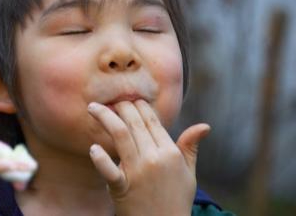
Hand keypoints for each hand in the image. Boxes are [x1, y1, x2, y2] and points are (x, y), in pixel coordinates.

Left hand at [87, 100, 209, 215]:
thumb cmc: (177, 198)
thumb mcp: (189, 172)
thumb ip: (191, 146)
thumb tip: (204, 126)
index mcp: (170, 152)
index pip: (152, 120)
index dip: (139, 106)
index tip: (131, 99)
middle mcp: (154, 158)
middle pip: (135, 123)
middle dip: (122, 106)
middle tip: (112, 100)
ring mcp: (138, 172)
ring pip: (120, 135)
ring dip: (105, 118)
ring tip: (93, 108)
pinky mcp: (123, 188)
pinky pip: (109, 171)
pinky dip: (101, 159)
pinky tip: (93, 148)